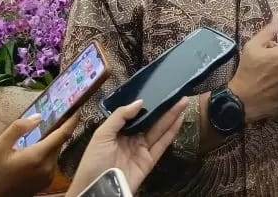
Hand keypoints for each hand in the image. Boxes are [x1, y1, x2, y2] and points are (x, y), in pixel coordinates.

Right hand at [0, 113, 78, 196]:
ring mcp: (49, 175)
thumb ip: (18, 129)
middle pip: (60, 142)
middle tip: (53, 118)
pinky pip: (52, 161)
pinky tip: (34, 151)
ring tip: (38, 136)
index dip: (72, 121)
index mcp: (38, 156)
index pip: (63, 135)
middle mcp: (48, 166)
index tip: (77, 109)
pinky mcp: (48, 181)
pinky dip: (48, 152)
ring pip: (56, 151)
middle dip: (58, 130)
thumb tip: (38, 117)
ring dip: (51, 142)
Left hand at [66, 98, 187, 195]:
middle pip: (151, 121)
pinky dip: (172, 132)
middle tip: (177, 94)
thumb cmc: (93, 161)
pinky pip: (162, 144)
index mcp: (118, 131)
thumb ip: (120, 116)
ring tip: (183, 102)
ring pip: (160, 130)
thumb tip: (140, 102)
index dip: (148, 104)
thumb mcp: (101, 134)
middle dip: (164, 108)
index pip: (136, 115)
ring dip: (172, 116)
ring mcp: (142, 150)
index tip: (158, 91)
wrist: (96, 189)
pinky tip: (180, 120)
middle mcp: (132, 139)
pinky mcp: (149, 161)